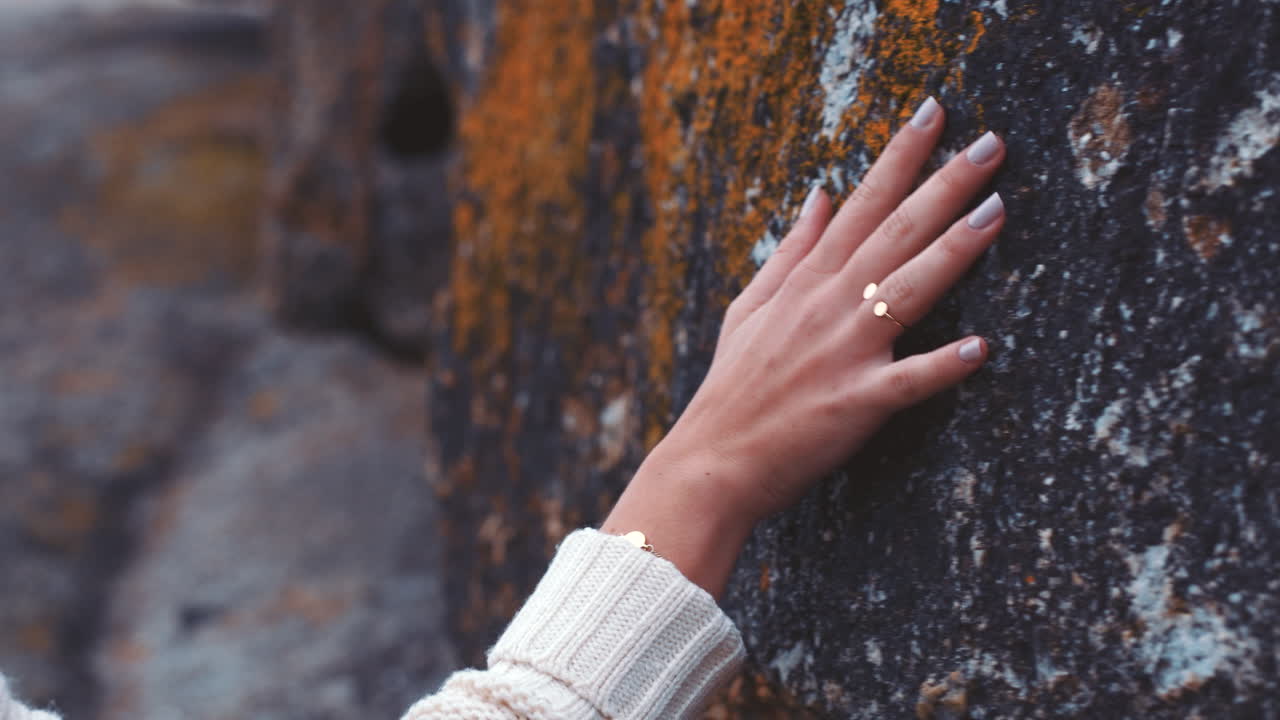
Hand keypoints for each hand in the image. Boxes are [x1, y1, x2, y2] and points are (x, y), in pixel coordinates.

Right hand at [603, 97, 1005, 595]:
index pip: (861, 206)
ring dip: (953, 251)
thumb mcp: (751, 307)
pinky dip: (940, 367)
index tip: (935, 114)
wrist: (712, 462)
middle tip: (991, 146)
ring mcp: (843, 353)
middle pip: (894, 234)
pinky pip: (906, 383)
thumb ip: (791, 251)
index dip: (900, 157)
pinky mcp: (855, 404)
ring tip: (996, 213)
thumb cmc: (733, 388)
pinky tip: (980, 349)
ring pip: (907, 290)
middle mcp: (828, 307)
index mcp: (806, 283)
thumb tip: (821, 195)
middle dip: (944, 185)